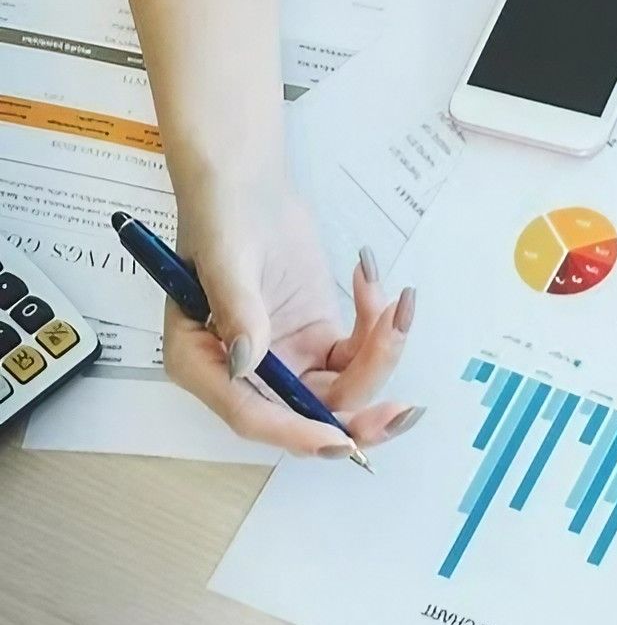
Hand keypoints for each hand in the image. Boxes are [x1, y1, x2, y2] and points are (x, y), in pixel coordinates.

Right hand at [164, 181, 422, 455]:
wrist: (245, 182)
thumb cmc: (220, 213)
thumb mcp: (224, 257)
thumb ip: (238, 310)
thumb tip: (248, 363)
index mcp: (203, 363)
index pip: (253, 415)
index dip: (299, 434)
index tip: (343, 442)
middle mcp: (245, 373)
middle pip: (309, 415)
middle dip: (362, 417)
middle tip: (405, 412)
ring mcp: (287, 358)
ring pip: (345, 387)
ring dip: (382, 355)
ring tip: (398, 305)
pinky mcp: (318, 339)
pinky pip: (359, 353)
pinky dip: (378, 327)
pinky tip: (374, 282)